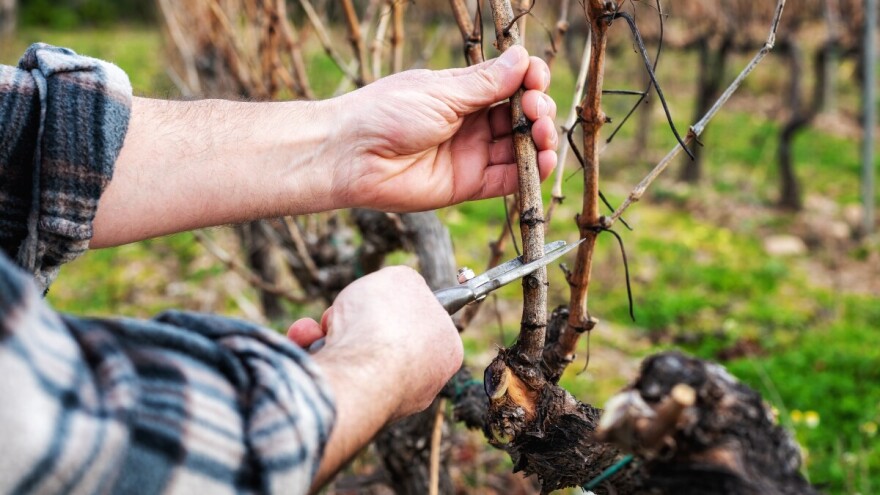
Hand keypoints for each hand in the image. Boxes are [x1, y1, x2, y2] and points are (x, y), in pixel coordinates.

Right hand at [292, 267, 461, 489]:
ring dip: (323, 337)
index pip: (419, 323)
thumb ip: (401, 281)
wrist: (357, 373)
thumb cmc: (386, 324)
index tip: (379, 298)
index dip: (393, 303)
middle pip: (377, 340)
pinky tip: (306, 347)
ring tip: (316, 331)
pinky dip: (313, 358)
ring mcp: (383, 402)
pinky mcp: (348, 413)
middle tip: (339, 313)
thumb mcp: (400, 279)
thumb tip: (395, 289)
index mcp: (444, 351)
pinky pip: (329, 377)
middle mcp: (419, 382)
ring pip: (347, 358)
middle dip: (347, 320)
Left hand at [330, 46, 557, 211]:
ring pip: (519, 147)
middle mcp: (470, 122)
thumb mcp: (441, 92)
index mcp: (461, 93)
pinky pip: (507, 180)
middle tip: (534, 108)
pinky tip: (543, 162)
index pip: (508, 83)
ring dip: (540, 140)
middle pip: (519, 116)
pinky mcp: (468, 185)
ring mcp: (470, 154)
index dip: (528, 80)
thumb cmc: (386, 114)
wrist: (351, 156)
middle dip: (537, 109)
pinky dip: (530, 173)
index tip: (535, 77)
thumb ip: (485, 83)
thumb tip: (522, 57)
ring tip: (543, 133)